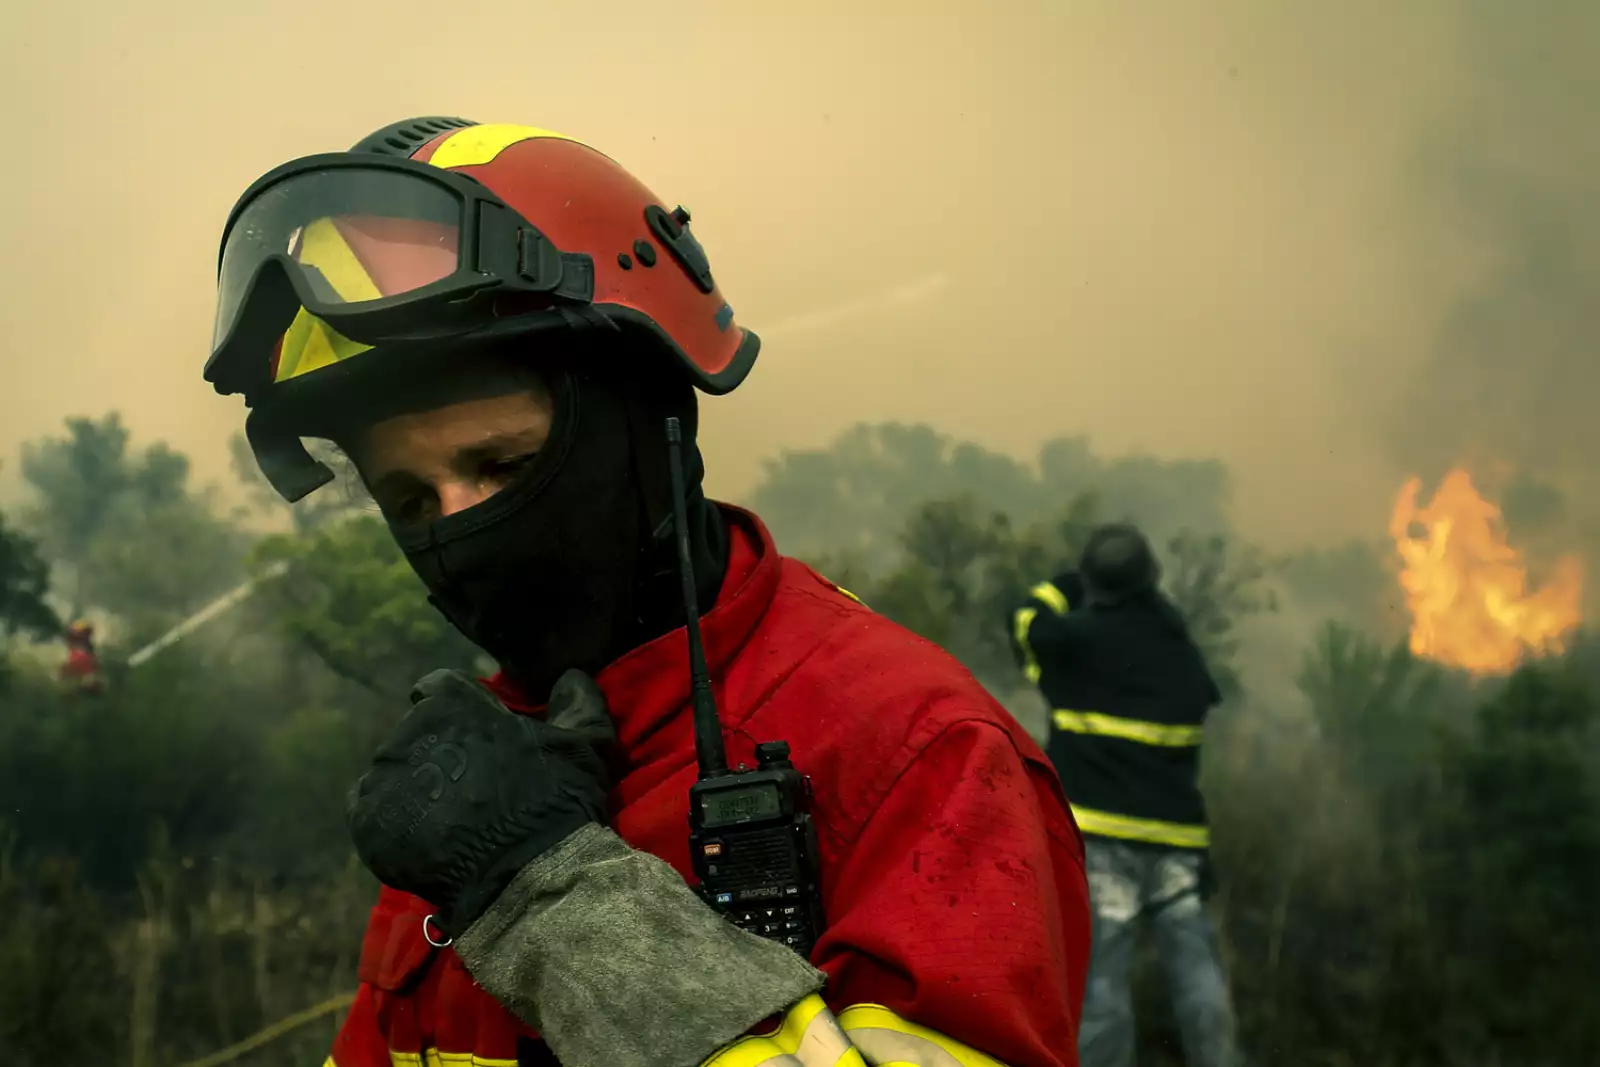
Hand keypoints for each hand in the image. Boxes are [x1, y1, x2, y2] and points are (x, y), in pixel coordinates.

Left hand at [345, 668, 613, 935]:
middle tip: (468, 787)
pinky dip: (392, 822)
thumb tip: (570, 677)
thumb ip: (577, 703)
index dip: (454, 709)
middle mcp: (408, 731)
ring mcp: (383, 777)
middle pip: (415, 734)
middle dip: (437, 752)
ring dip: (414, 787)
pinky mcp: (367, 821)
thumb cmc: (556, 801)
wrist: (526, 875)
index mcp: (452, 704)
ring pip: (392, 773)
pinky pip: (370, 812)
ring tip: (448, 821)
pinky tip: (424, 841)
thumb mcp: (584, 745)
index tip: (470, 731)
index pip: (437, 688)